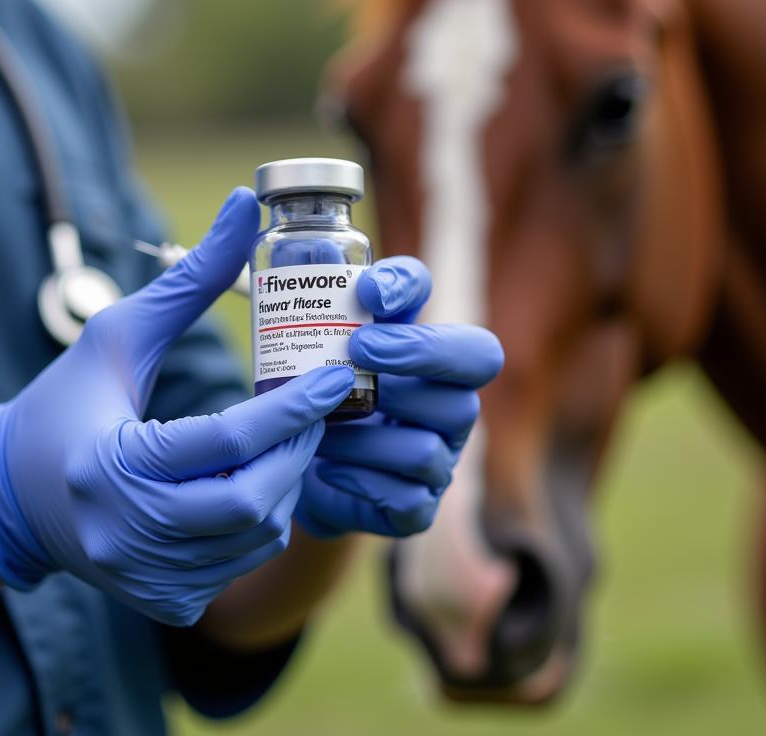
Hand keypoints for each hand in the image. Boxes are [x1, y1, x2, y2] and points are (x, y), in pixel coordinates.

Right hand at [0, 188, 353, 625]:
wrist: (14, 492)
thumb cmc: (67, 401)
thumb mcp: (121, 332)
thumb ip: (189, 276)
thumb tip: (243, 203)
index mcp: (108, 466)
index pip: (225, 444)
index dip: (291, 407)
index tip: (334, 376)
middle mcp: (124, 534)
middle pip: (251, 501)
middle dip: (298, 449)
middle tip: (318, 408)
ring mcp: (144, 576)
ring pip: (255, 536)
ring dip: (286, 482)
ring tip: (289, 437)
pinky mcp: (161, 599)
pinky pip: (239, 563)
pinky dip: (260, 519)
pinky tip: (256, 478)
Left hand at [294, 257, 502, 538]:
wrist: (294, 467)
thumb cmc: (319, 390)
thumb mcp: (323, 340)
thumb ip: (335, 297)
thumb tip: (332, 255)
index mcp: (438, 363)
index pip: (466, 330)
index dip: (434, 310)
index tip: (371, 293)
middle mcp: (451, 407)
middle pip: (471, 373)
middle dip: (415, 354)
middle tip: (356, 349)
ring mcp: (439, 460)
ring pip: (429, 443)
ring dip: (368, 433)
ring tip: (323, 426)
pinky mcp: (415, 509)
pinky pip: (406, 498)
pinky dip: (361, 480)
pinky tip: (326, 468)